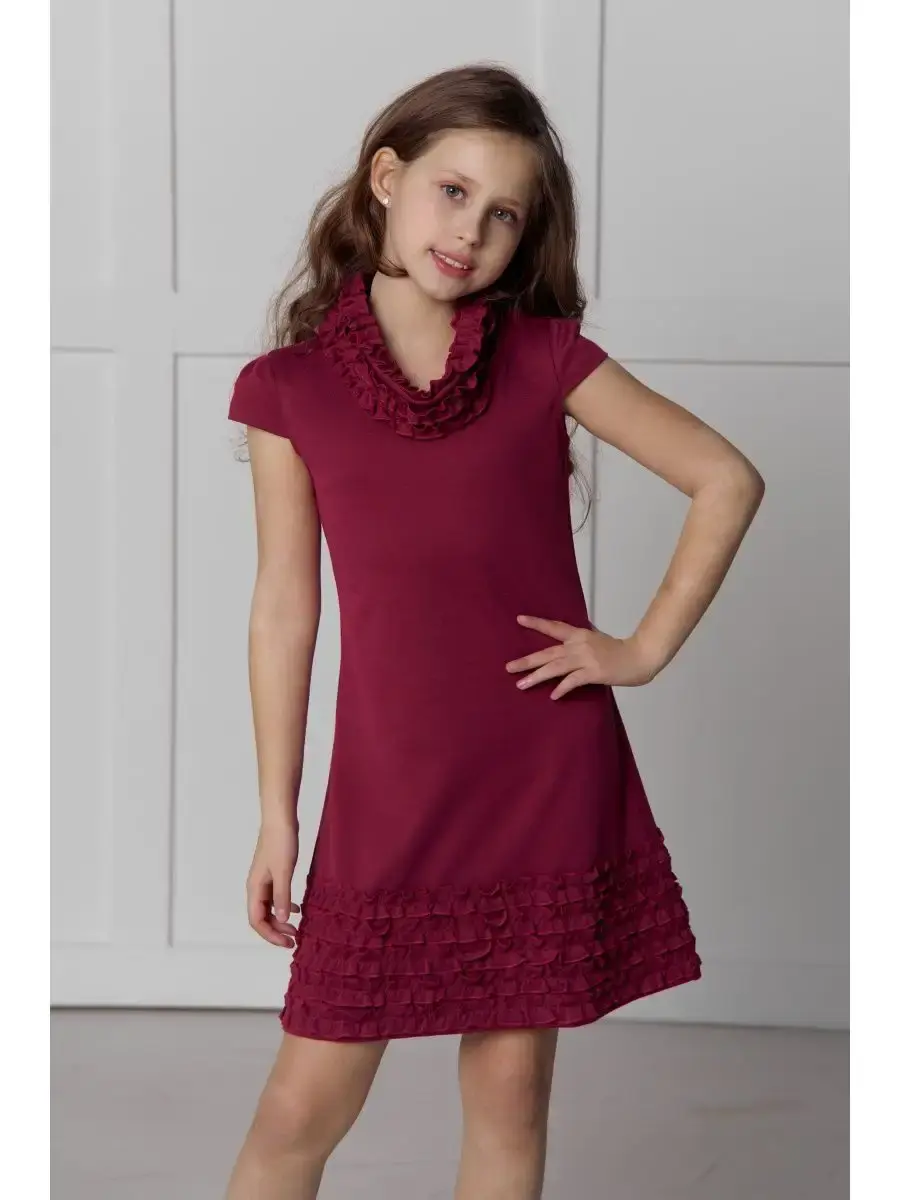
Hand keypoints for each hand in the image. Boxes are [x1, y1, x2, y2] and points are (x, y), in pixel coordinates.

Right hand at [246, 820, 300, 947]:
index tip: (287, 943)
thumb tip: (282, 920)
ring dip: (281, 919)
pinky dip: (284, 905)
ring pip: (269, 908)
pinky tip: (297, 908)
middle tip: (294, 939)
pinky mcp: (272, 873)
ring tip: (297, 928)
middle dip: (276, 931)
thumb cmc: (280, 842)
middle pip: (261, 917)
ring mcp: (264, 880)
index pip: (256, 921)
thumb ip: (282, 896)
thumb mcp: (283, 871)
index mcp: (254, 888)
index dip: (270, 935)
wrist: (280, 819)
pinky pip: (275, 896)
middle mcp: (256, 886)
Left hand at [506, 613, 660, 697]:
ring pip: (555, 668)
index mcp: (580, 635)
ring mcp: (586, 659)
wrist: (640, 656)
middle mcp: (579, 645)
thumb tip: (567, 645)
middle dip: (527, 661)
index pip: (554, 627)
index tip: (519, 619)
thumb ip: (581, 642)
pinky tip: (553, 696)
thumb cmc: (620, 651)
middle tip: (508, 667)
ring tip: (521, 685)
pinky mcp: (593, 672)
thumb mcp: (597, 640)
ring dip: (537, 677)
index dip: (537, 623)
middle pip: (548, 653)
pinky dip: (562, 688)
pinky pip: (573, 681)